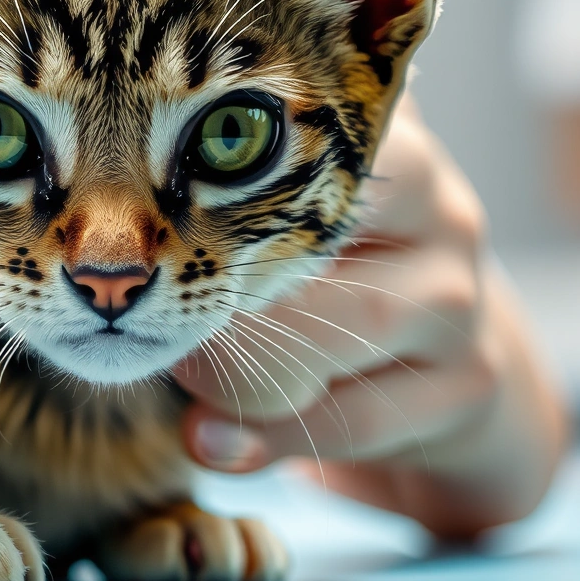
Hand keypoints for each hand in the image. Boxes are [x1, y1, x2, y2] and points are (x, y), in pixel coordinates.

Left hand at [175, 95, 571, 538]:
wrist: (438, 366)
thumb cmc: (327, 275)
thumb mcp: (291, 220)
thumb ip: (232, 195)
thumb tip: (110, 240)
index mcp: (393, 145)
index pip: (321, 136)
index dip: (233, 172)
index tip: (158, 199)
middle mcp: (441, 210)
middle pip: (324, 237)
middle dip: (228, 280)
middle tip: (156, 310)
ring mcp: (460, 299)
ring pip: (345, 328)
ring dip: (245, 362)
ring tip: (179, 376)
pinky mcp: (469, 385)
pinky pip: (361, 417)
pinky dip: (272, 436)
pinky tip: (210, 444)